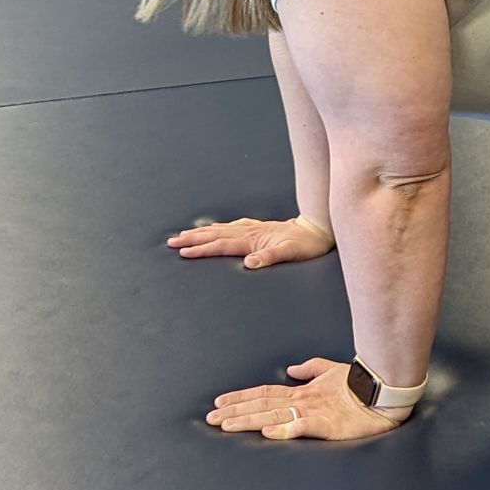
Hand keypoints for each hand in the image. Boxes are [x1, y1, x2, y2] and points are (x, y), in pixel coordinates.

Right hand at [168, 214, 333, 269]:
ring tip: (183, 234)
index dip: (201, 250)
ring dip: (201, 232)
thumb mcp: (291, 254)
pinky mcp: (258, 228)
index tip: (182, 252)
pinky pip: (231, 226)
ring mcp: (253, 228)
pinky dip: (218, 227)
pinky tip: (214, 228)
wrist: (318, 229)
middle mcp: (249, 232)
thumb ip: (270, 257)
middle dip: (192, 239)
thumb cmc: (306, 245)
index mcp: (253, 240)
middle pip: (214, 235)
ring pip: (220, 229)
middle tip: (170, 242)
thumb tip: (250, 263)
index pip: (221, 245)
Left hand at [206, 356, 407, 442]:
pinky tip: (266, 433)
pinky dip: (283, 430)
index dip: (241, 397)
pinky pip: (301, 427)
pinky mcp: (327, 425)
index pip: (264, 393)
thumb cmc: (361, 384)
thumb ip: (311, 369)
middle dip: (235, 411)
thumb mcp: (332, 372)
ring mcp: (313, 413)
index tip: (220, 403)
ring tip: (226, 425)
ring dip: (249, 420)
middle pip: (262, 404)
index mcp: (303, 391)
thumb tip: (291, 369)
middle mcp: (302, 401)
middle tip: (210, 418)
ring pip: (274, 415)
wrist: (384, 393)